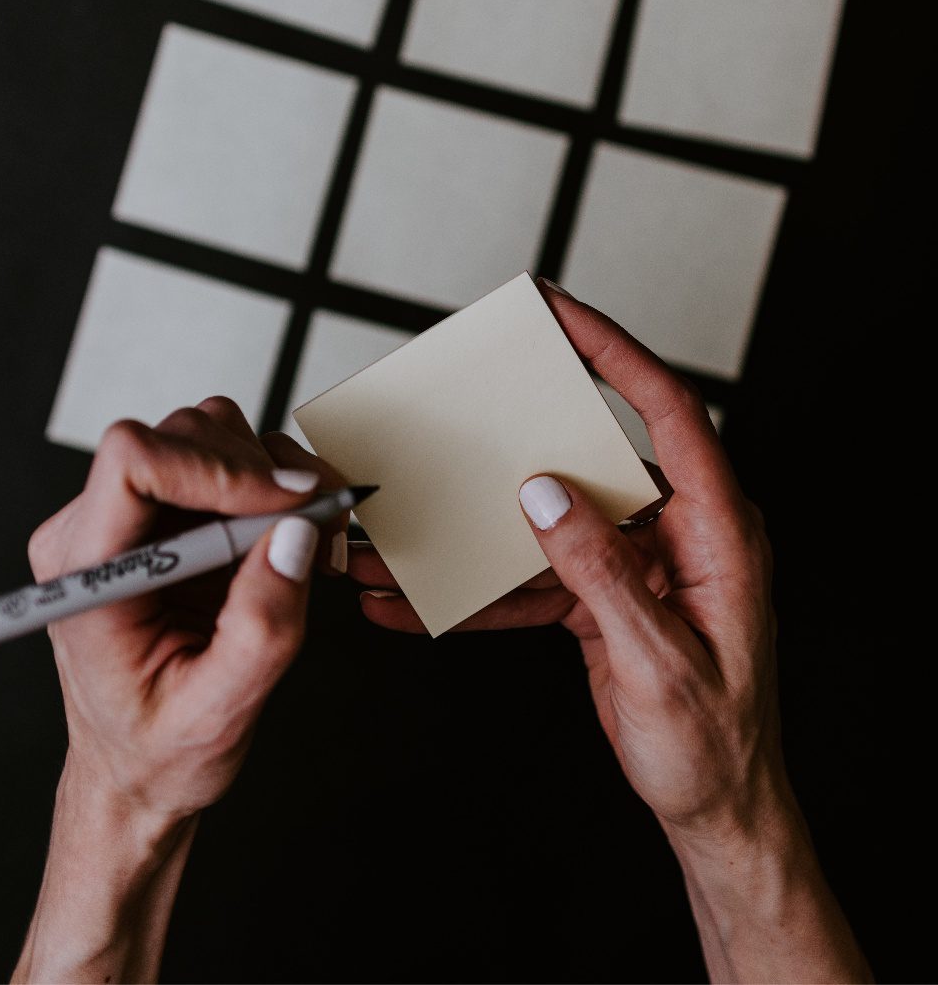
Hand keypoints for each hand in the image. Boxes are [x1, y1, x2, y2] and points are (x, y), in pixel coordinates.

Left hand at [15, 397, 347, 982]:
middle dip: (262, 475)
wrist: (138, 769)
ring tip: (310, 539)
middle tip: (318, 529)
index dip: (216, 467)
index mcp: (88, 572)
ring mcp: (133, 515)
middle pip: (182, 436)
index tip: (284, 504)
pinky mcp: (170, 512)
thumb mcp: (218, 713)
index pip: (132, 462)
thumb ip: (260, 630)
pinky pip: (229, 460)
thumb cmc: (159, 752)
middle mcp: (97, 528)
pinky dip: (277, 486)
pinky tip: (294, 538)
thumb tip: (295, 534)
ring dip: (275, 477)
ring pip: (210, 434)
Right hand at [350, 283, 869, 982]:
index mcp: (717, 530)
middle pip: (594, 451)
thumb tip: (545, 496)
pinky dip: (480, 587)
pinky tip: (422, 599)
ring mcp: (637, 564)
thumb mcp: (660, 662)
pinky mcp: (604, 598)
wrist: (717, 813)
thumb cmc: (713, 746)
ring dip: (478, 526)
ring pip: (548, 519)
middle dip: (524, 424)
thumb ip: (603, 574)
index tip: (562, 313)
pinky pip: (533, 577)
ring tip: (407, 524)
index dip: (615, 352)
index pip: (668, 412)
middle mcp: (676, 532)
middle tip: (471, 388)